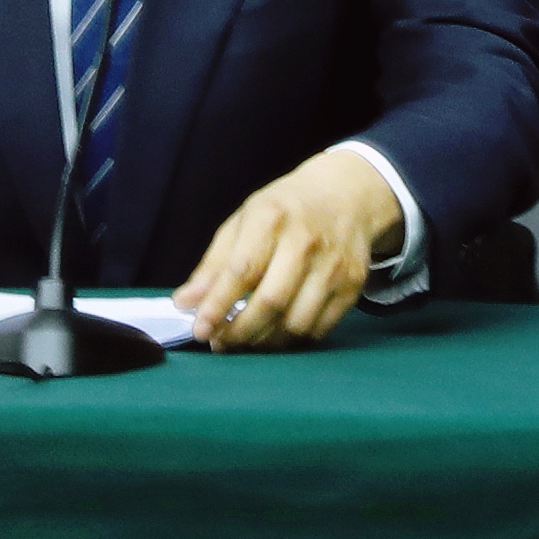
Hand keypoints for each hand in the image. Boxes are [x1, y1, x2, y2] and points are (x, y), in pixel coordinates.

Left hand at [171, 150, 402, 351]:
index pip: (242, 270)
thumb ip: (214, 264)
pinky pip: (319, 329)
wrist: (346, 195)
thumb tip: (185, 303)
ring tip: (245, 340)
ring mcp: (334, 266)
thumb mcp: (244, 221)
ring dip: (265, 342)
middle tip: (219, 343)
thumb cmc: (284, 209)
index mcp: (272, 217)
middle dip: (239, 332)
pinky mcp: (353, 287)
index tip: (199, 330)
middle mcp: (306, 241)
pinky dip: (292, 340)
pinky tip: (274, 334)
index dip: (217, 305)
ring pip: (297, 323)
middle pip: (271, 302)